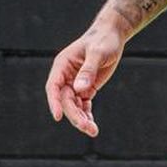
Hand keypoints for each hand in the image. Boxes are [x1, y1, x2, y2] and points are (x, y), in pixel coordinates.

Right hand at [45, 22, 126, 137]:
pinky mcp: (86, 88)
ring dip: (81, 119)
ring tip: (93, 131)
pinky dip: (87, 115)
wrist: (112, 35)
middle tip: (87, 127)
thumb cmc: (103, 40)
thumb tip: (79, 90)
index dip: (54, 102)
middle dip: (75, 115)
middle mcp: (66, 77)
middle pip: (65, 101)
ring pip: (74, 106)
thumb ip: (88, 71)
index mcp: (62, 65)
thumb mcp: (97, 53)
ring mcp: (75, 84)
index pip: (53, 87)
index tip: (57, 116)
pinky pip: (83, 105)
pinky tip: (93, 126)